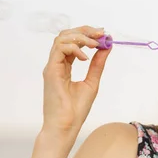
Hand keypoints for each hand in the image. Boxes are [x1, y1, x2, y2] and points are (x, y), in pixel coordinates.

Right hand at [41, 25, 110, 140]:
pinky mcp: (50, 71)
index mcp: (64, 66)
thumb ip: (97, 64)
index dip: (87, 35)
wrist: (66, 126)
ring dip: (80, 37)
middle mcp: (56, 64)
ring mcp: (52, 67)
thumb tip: (106, 47)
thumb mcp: (92, 82)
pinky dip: (74, 49)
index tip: (103, 34)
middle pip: (66, 36)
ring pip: (61, 39)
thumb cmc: (75, 110)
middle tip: (101, 33)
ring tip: (95, 44)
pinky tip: (86, 58)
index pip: (73, 42)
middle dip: (84, 31)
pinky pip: (59, 49)